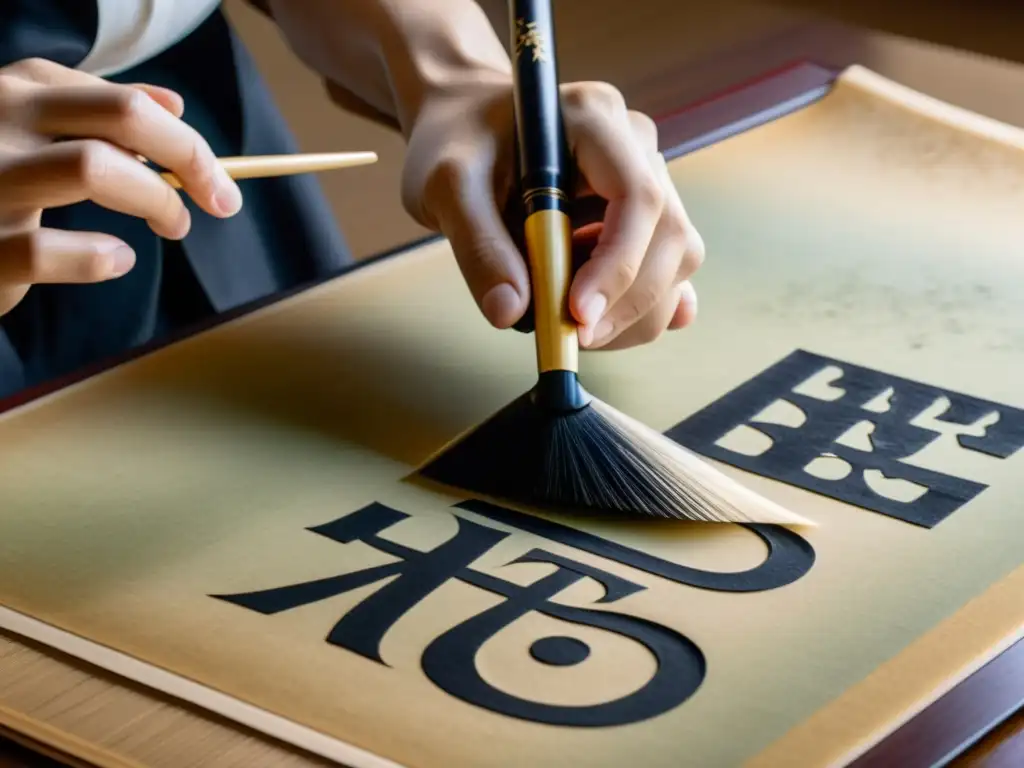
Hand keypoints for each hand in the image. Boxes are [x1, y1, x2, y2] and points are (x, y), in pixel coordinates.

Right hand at [0, 58, 242, 316]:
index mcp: (21, 93)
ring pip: (94, 168)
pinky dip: (99, 257)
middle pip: (123, 118)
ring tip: (172, 224)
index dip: (187, 143)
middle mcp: (0, 121)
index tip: (221, 182)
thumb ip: (98, 109)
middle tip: (219, 202)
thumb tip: (173, 103)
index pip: (127, 103)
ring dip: (156, 200)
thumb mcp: (35, 125)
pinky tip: (118, 258)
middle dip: (190, 160)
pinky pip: (47, 250)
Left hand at [401, 78, 703, 350]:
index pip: (637, 197)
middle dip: (627, 302)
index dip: (617, 264)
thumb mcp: (448, 186)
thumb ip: (479, 246)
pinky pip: (668, 270)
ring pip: (677, 260)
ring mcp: (649, 180)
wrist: (465, 132)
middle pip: (670, 234)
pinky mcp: (646, 218)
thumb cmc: (457, 146)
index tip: (577, 314)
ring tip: (570, 322)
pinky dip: (640, 308)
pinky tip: (605, 324)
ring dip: (633, 312)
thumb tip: (511, 313)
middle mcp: (635, 145)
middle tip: (572, 337)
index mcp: (595, 119)